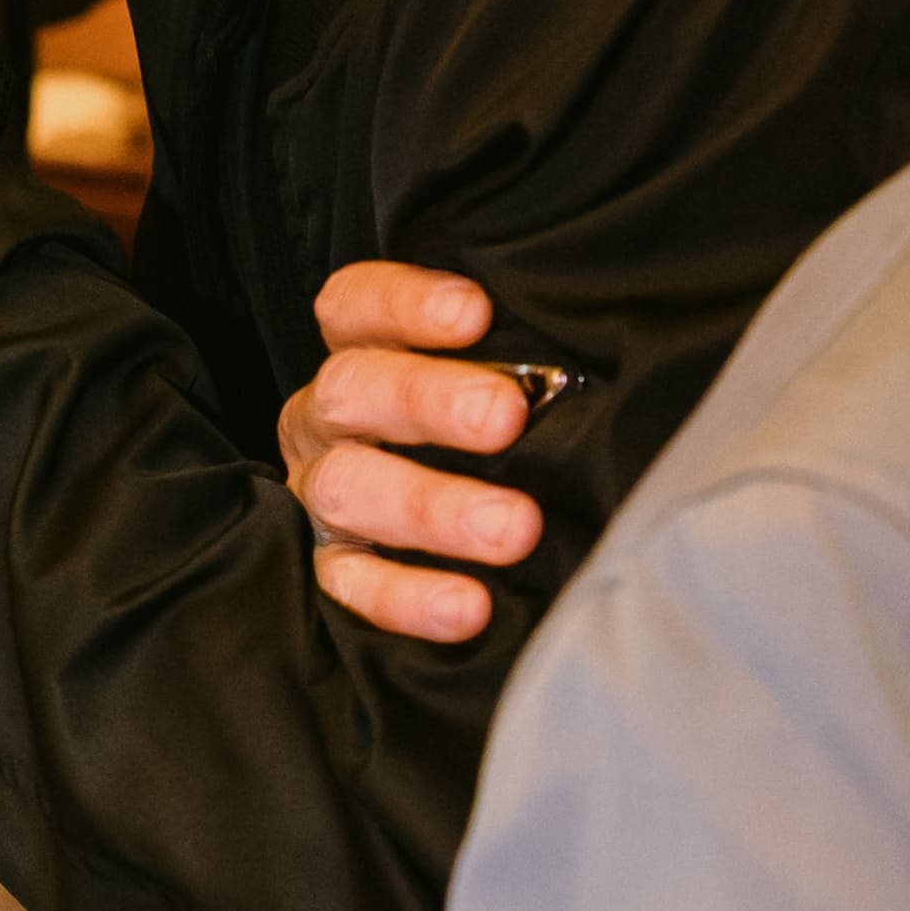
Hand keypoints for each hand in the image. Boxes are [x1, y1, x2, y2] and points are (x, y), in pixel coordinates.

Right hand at [280, 263, 546, 643]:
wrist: (463, 537)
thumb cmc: (494, 435)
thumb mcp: (501, 380)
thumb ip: (520, 359)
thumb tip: (587, 349)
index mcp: (361, 355)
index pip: (354, 306)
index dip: (404, 304)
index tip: (475, 313)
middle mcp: (329, 420)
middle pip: (351, 389)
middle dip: (429, 400)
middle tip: (505, 419)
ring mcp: (323, 495)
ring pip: (346, 487)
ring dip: (431, 507)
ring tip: (513, 529)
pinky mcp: (328, 571)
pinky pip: (347, 586)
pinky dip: (407, 597)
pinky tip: (469, 607)